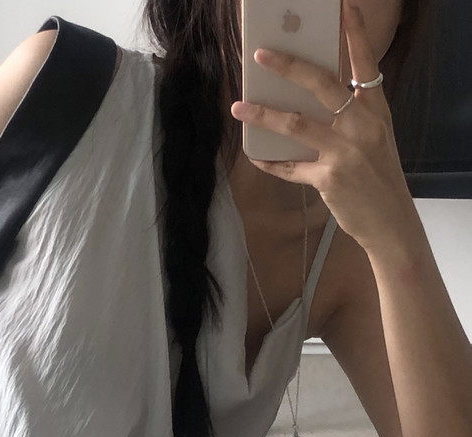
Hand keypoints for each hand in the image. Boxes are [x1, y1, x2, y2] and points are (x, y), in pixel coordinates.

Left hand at [230, 1, 415, 254]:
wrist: (391, 223)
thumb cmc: (379, 179)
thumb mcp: (375, 140)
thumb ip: (351, 119)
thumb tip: (309, 103)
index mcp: (376, 111)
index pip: (365, 64)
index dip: (355, 34)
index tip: (344, 6)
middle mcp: (362, 126)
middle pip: (321, 84)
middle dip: (289, 66)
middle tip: (261, 55)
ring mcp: (345, 151)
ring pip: (296, 124)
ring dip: (264, 114)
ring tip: (239, 107)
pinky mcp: (329, 178)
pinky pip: (291, 167)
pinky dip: (271, 162)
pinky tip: (256, 156)